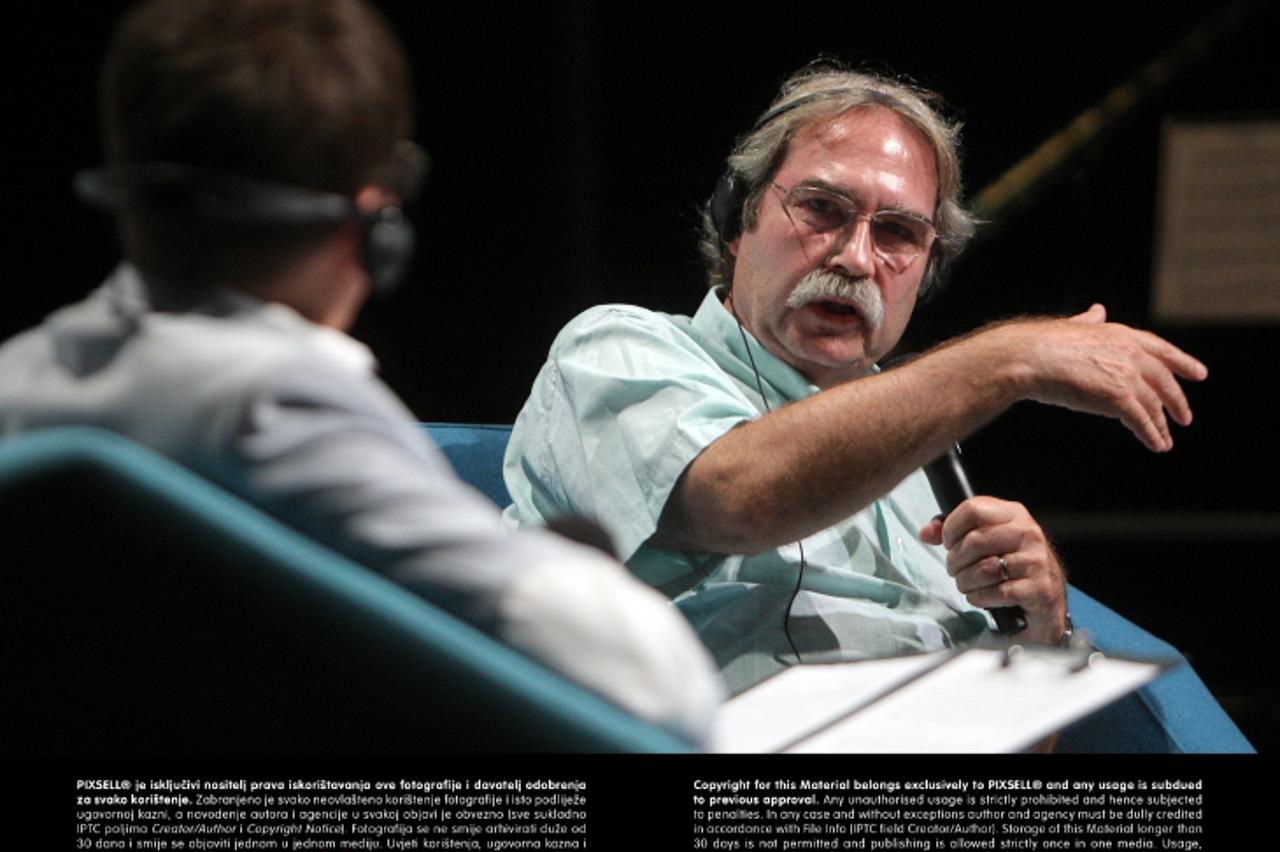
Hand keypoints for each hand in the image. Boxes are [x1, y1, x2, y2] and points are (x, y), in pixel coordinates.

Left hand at [919, 496, 1065, 643]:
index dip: (951, 528)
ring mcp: (1037, 561)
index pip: (973, 509)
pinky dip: (979, 598)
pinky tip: (979, 597)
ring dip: (964, 582)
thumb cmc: (1010, 567)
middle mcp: (1029, 533)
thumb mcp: (986, 542)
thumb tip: (926, 533)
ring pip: (983, 569)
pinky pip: (996, 593)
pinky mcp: (1039, 589)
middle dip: (955, 561)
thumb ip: (954, 533)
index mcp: (1014, 514)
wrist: (1046, 602)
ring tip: (966, 584)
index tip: (949, 543)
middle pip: (975, 541)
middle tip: (955, 570)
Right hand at [975, 304, 1207, 452]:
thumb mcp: (1073, 326)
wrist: (1030, 357)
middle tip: (1185, 417)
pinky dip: (1151, 435)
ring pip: (1153, 405)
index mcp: (1122, 334)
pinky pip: (1141, 421)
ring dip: (1161, 425)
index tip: (1199, 374)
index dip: (1183, 363)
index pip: (1162, 350)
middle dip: (1177, 400)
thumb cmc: (1041, 343)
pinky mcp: (1119, 398)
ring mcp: (1127, 375)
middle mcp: (1131, 353)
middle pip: (1164, 381)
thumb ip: (1089, 321)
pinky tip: (1157, 445)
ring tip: (1165, 440)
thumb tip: (1097, 310)